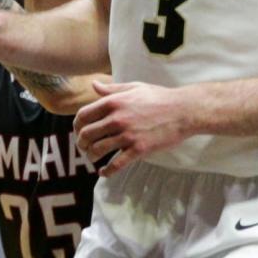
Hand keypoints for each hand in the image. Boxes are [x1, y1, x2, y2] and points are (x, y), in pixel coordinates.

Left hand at [74, 79, 191, 176]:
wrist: (181, 111)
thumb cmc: (158, 97)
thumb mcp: (133, 87)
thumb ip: (111, 89)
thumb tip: (94, 85)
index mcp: (114, 102)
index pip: (84, 115)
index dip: (77, 126)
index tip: (78, 131)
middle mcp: (117, 118)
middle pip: (87, 134)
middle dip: (81, 143)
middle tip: (83, 147)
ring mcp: (127, 135)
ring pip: (98, 150)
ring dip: (91, 156)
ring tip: (92, 158)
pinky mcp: (138, 149)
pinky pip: (116, 164)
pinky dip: (107, 171)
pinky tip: (103, 172)